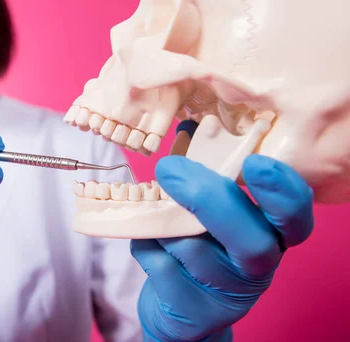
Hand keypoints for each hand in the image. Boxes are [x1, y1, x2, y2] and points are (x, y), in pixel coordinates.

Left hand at [131, 136, 313, 340]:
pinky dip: (145, 244)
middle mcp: (257, 266)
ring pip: (188, 246)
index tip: (254, 163)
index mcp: (271, 235)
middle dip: (208, 199)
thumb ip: (208, 176)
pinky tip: (148, 243)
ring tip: (155, 218)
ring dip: (161, 222)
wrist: (182, 307)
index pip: (294, 218)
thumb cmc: (198, 244)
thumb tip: (190, 128)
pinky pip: (159, 264)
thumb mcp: (210, 212)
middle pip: (250, 239)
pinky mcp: (192, 313)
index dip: (281, 192)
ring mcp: (226, 294)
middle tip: (169, 168)